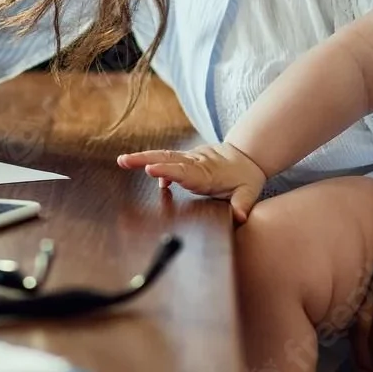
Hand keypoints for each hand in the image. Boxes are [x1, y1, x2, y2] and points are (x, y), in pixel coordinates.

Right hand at [116, 142, 267, 221]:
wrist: (248, 155)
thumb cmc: (246, 176)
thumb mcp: (249, 192)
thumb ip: (242, 205)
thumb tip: (239, 217)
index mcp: (206, 174)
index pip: (184, 172)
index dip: (167, 171)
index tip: (150, 169)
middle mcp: (195, 164)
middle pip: (167, 159)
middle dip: (144, 159)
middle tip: (123, 161)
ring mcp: (189, 159)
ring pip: (164, 157)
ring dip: (143, 157)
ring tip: (122, 160)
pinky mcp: (186, 159)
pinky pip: (168, 160)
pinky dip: (156, 164)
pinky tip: (147, 169)